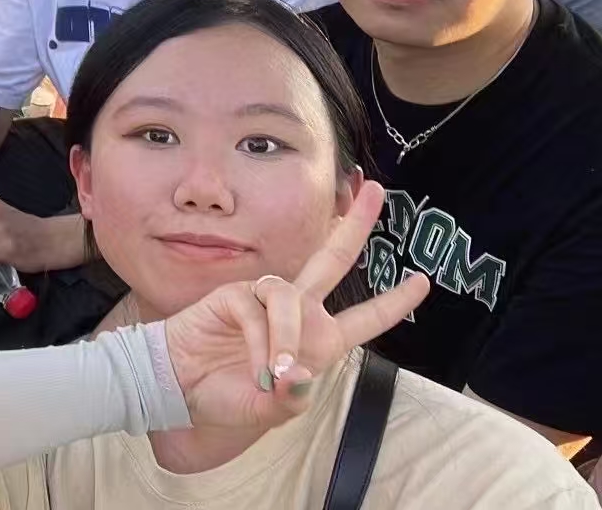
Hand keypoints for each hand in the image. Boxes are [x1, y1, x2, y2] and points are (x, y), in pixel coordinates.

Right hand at [164, 180, 430, 428]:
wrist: (179, 387)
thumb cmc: (225, 397)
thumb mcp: (268, 410)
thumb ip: (291, 399)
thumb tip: (300, 376)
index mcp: (317, 340)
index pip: (364, 318)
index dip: (394, 301)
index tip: (423, 282)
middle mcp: (296, 313)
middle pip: (331, 260)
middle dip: (355, 226)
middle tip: (377, 191)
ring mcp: (264, 300)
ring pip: (292, 299)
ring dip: (287, 338)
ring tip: (275, 373)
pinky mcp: (233, 295)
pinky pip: (257, 310)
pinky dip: (261, 342)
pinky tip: (256, 364)